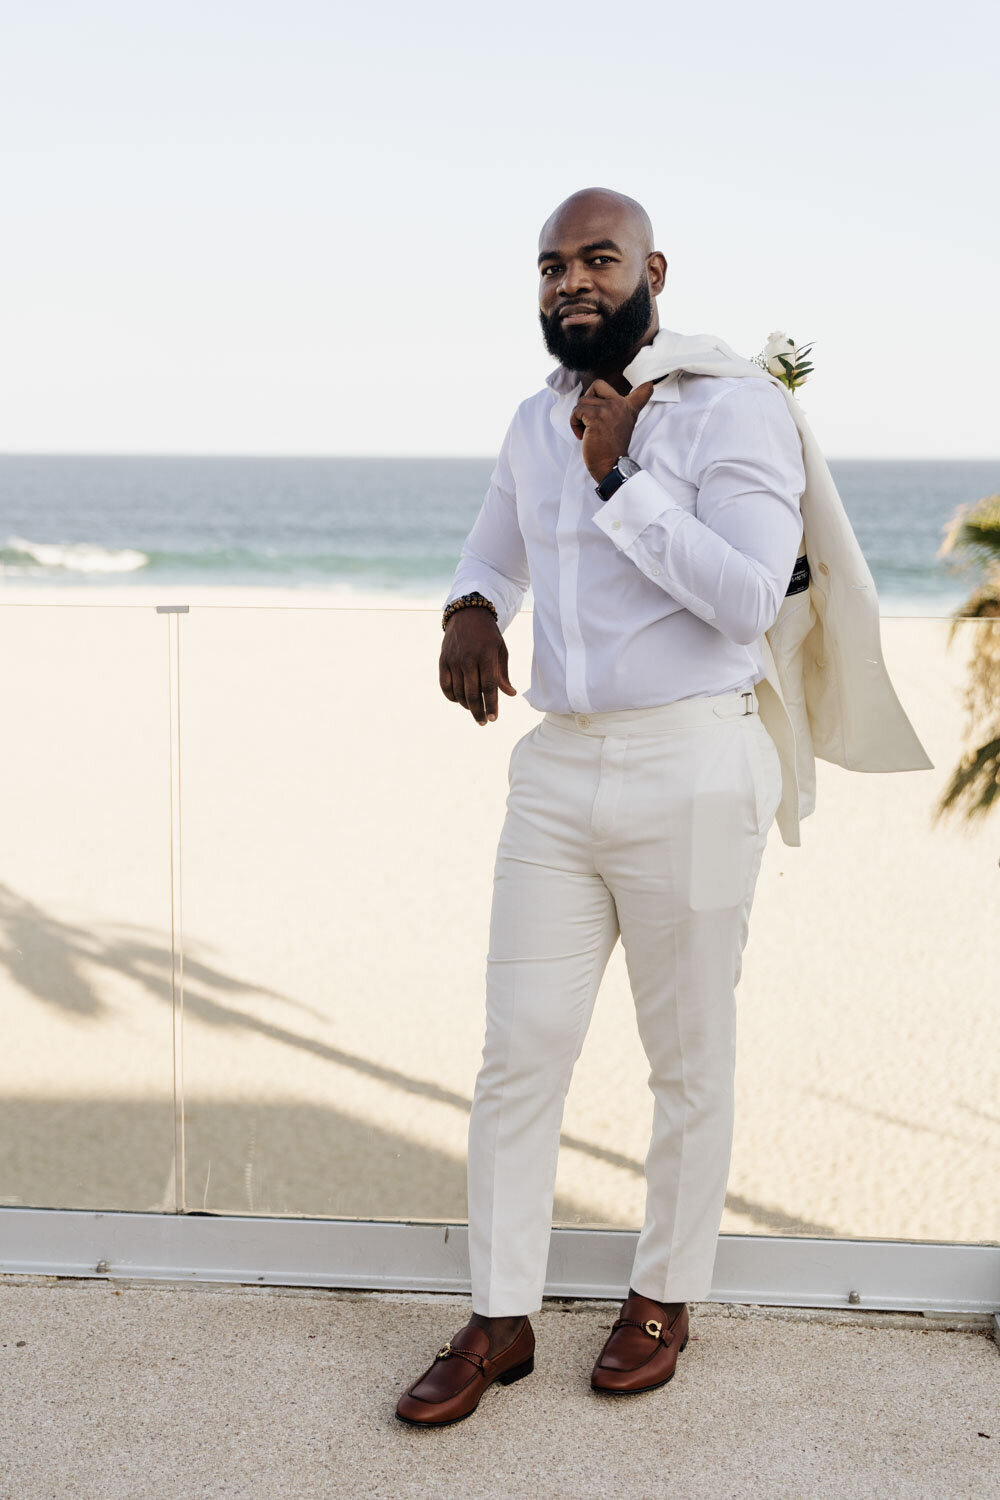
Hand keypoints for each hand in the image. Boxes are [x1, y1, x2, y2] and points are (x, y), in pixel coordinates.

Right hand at [439, 608, 515, 725]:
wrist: (467, 614)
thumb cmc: (488, 635)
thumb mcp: (500, 650)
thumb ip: (503, 674)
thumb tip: (510, 694)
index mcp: (486, 655)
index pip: (489, 687)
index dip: (491, 705)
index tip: (493, 718)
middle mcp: (468, 659)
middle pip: (473, 693)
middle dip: (478, 711)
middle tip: (483, 722)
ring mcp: (454, 660)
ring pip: (458, 692)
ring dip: (466, 705)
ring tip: (474, 710)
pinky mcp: (443, 660)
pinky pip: (445, 685)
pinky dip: (452, 696)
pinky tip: (459, 700)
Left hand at [569, 379, 654, 481]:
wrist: (611, 467)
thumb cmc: (611, 449)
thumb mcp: (625, 425)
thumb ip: (627, 408)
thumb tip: (644, 389)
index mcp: (628, 408)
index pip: (642, 392)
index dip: (645, 388)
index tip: (651, 385)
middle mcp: (621, 405)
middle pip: (597, 385)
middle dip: (587, 401)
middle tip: (590, 419)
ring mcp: (609, 409)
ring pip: (582, 401)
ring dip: (578, 417)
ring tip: (587, 432)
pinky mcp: (596, 417)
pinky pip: (576, 412)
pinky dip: (574, 424)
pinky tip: (583, 436)